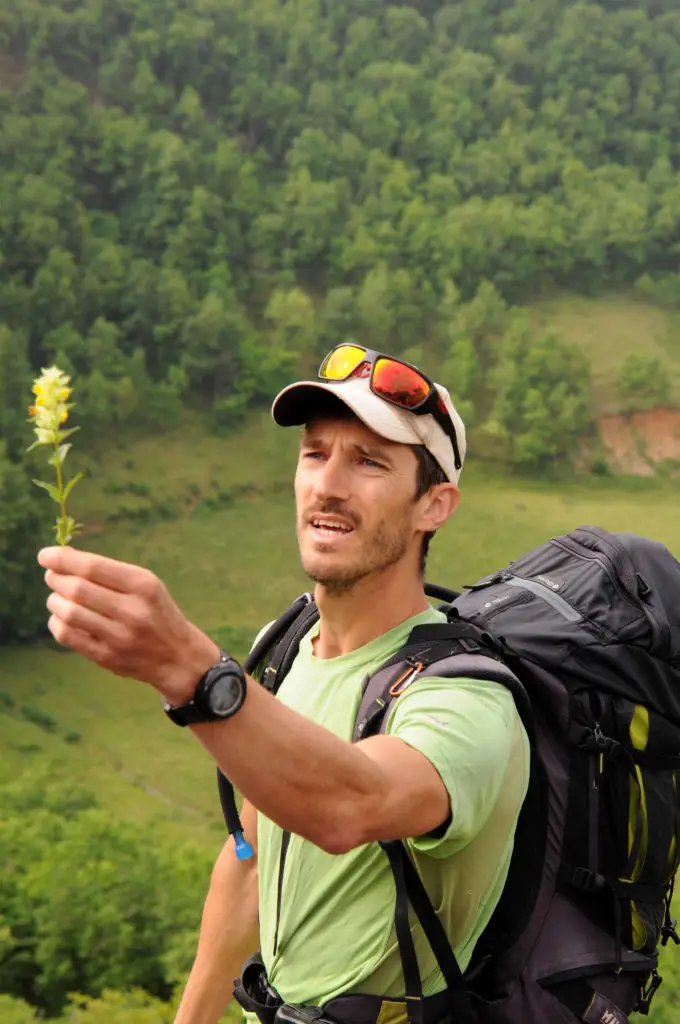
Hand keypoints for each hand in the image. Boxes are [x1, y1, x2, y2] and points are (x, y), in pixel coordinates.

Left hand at [38, 546, 219, 703]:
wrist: (178, 656)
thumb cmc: (155, 611)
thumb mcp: (146, 585)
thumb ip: (109, 573)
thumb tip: (61, 559)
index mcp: (143, 586)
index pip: (93, 567)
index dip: (63, 559)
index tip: (44, 555)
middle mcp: (133, 611)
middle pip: (76, 589)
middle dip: (56, 579)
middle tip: (52, 577)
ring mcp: (119, 637)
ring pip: (68, 613)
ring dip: (54, 601)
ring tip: (57, 597)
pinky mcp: (107, 657)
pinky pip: (67, 636)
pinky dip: (57, 622)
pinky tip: (61, 617)